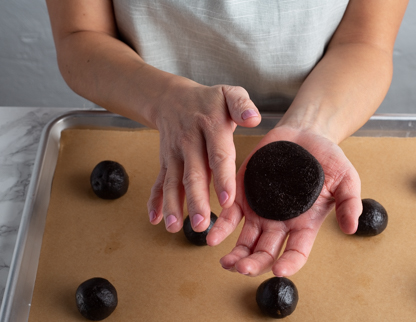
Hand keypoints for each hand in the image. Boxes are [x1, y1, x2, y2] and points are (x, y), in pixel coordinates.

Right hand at [146, 78, 260, 232]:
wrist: (172, 98)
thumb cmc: (208, 100)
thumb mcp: (229, 93)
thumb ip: (242, 105)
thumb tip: (253, 119)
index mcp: (210, 126)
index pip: (218, 154)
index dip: (222, 178)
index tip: (226, 200)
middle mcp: (189, 141)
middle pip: (193, 174)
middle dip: (196, 200)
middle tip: (200, 224)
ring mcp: (174, 153)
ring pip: (173, 182)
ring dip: (173, 205)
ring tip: (174, 227)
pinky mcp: (165, 161)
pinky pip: (159, 181)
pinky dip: (154, 200)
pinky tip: (154, 218)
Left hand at [207, 126, 361, 276]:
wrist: (303, 135)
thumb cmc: (326, 158)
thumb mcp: (345, 178)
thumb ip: (348, 201)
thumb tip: (352, 228)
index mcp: (304, 223)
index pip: (296, 252)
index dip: (289, 264)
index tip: (279, 270)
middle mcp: (279, 222)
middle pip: (266, 251)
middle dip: (254, 263)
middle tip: (242, 269)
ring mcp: (259, 210)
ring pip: (245, 240)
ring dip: (235, 254)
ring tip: (226, 263)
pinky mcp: (243, 195)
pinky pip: (230, 215)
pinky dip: (221, 226)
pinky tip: (213, 236)